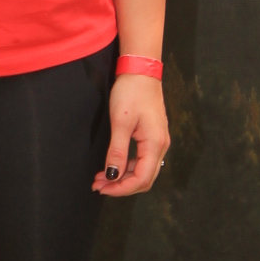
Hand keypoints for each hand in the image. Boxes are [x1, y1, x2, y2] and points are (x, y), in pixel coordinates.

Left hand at [95, 73, 168, 197]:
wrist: (140, 72)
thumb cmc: (131, 93)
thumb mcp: (120, 123)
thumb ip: (117, 152)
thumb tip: (112, 176)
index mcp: (155, 144)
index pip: (142, 179)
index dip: (121, 188)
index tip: (101, 188)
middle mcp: (161, 146)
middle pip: (145, 179)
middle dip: (121, 186)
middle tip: (98, 185)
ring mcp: (159, 141)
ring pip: (144, 171)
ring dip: (124, 177)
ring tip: (102, 177)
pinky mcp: (153, 136)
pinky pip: (143, 160)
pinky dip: (129, 167)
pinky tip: (114, 165)